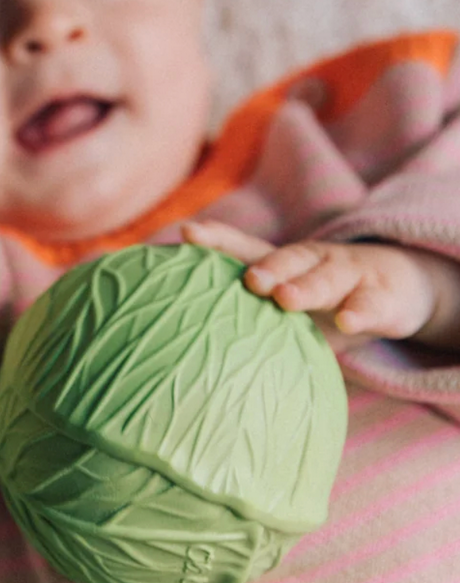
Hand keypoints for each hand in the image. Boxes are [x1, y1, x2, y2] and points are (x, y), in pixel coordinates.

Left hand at [180, 220, 443, 345]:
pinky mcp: (381, 297)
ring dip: (305, 287)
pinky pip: (369, 305)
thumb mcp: (286, 307)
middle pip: (286, 259)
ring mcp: (348, 275)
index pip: (244, 246)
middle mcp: (312, 261)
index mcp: (281, 262)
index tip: (186, 233)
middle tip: (248, 280)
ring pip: (325, 278)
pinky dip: (358, 312)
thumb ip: (249, 319)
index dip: (216, 239)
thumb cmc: (322, 302)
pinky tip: (346, 320)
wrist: (396, 288)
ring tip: (285, 299)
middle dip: (266, 267)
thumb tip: (192, 349)